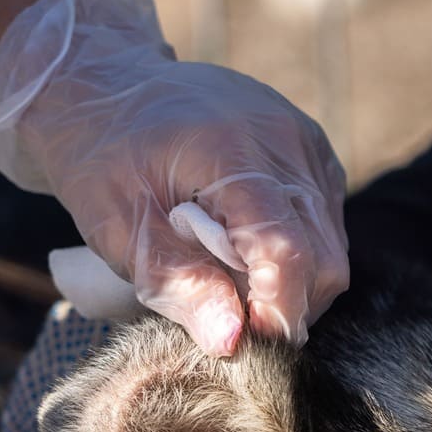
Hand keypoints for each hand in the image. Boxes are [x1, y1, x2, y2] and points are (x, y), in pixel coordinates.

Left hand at [0, 0, 348, 355]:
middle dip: (282, 307)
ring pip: (331, 250)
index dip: (273, 311)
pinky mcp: (312, 152)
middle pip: (322, 260)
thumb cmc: (101, 159)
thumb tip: (232, 340)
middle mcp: (283, 140)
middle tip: (227, 317)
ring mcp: (305, 142)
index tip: (242, 344)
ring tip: (229, 278)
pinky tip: (244, 251)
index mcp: (230, 150)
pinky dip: (294, 256)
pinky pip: (326, 226)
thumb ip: (176, 283)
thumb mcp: (116, 227)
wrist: (107, 88)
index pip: (285, 250)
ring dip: (289, 285)